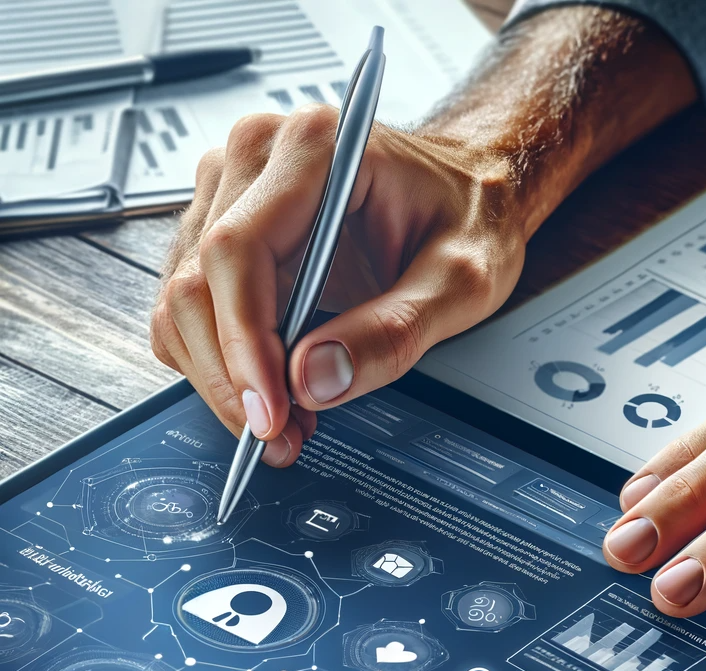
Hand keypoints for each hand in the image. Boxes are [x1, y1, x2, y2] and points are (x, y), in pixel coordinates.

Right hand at [151, 107, 524, 465]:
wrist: (468, 194)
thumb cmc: (470, 218)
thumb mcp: (463, 281)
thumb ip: (393, 331)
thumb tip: (312, 380)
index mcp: (315, 148)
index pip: (238, 251)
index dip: (244, 345)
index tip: (271, 413)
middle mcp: (258, 156)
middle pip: (196, 282)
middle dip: (232, 377)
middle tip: (281, 436)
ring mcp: (231, 189)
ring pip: (183, 301)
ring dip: (222, 377)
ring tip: (285, 420)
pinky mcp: (223, 226)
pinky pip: (192, 306)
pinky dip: (221, 361)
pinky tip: (272, 388)